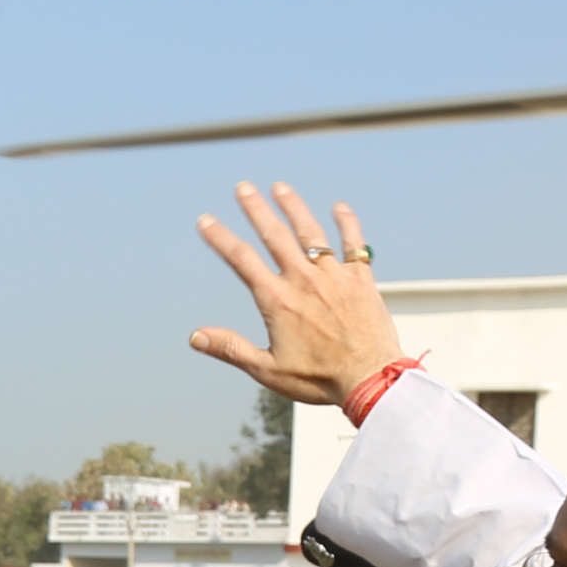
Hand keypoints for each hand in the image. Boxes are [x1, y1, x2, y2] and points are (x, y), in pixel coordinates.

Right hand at [187, 184, 406, 407]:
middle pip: (274, 235)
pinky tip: (339, 208)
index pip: (241, 260)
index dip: (221, 237)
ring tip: (280, 188)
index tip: (205, 220)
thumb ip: (230, 349)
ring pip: (310, 232)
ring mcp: (334, 276)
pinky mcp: (361, 279)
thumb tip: (195, 337)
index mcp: (277, 301)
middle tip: (243, 187)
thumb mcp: (267, 369)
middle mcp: (304, 280)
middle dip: (256, 209)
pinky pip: (354, 243)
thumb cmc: (319, 379)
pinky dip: (347, 223)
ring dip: (294, 207)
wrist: (370, 378)